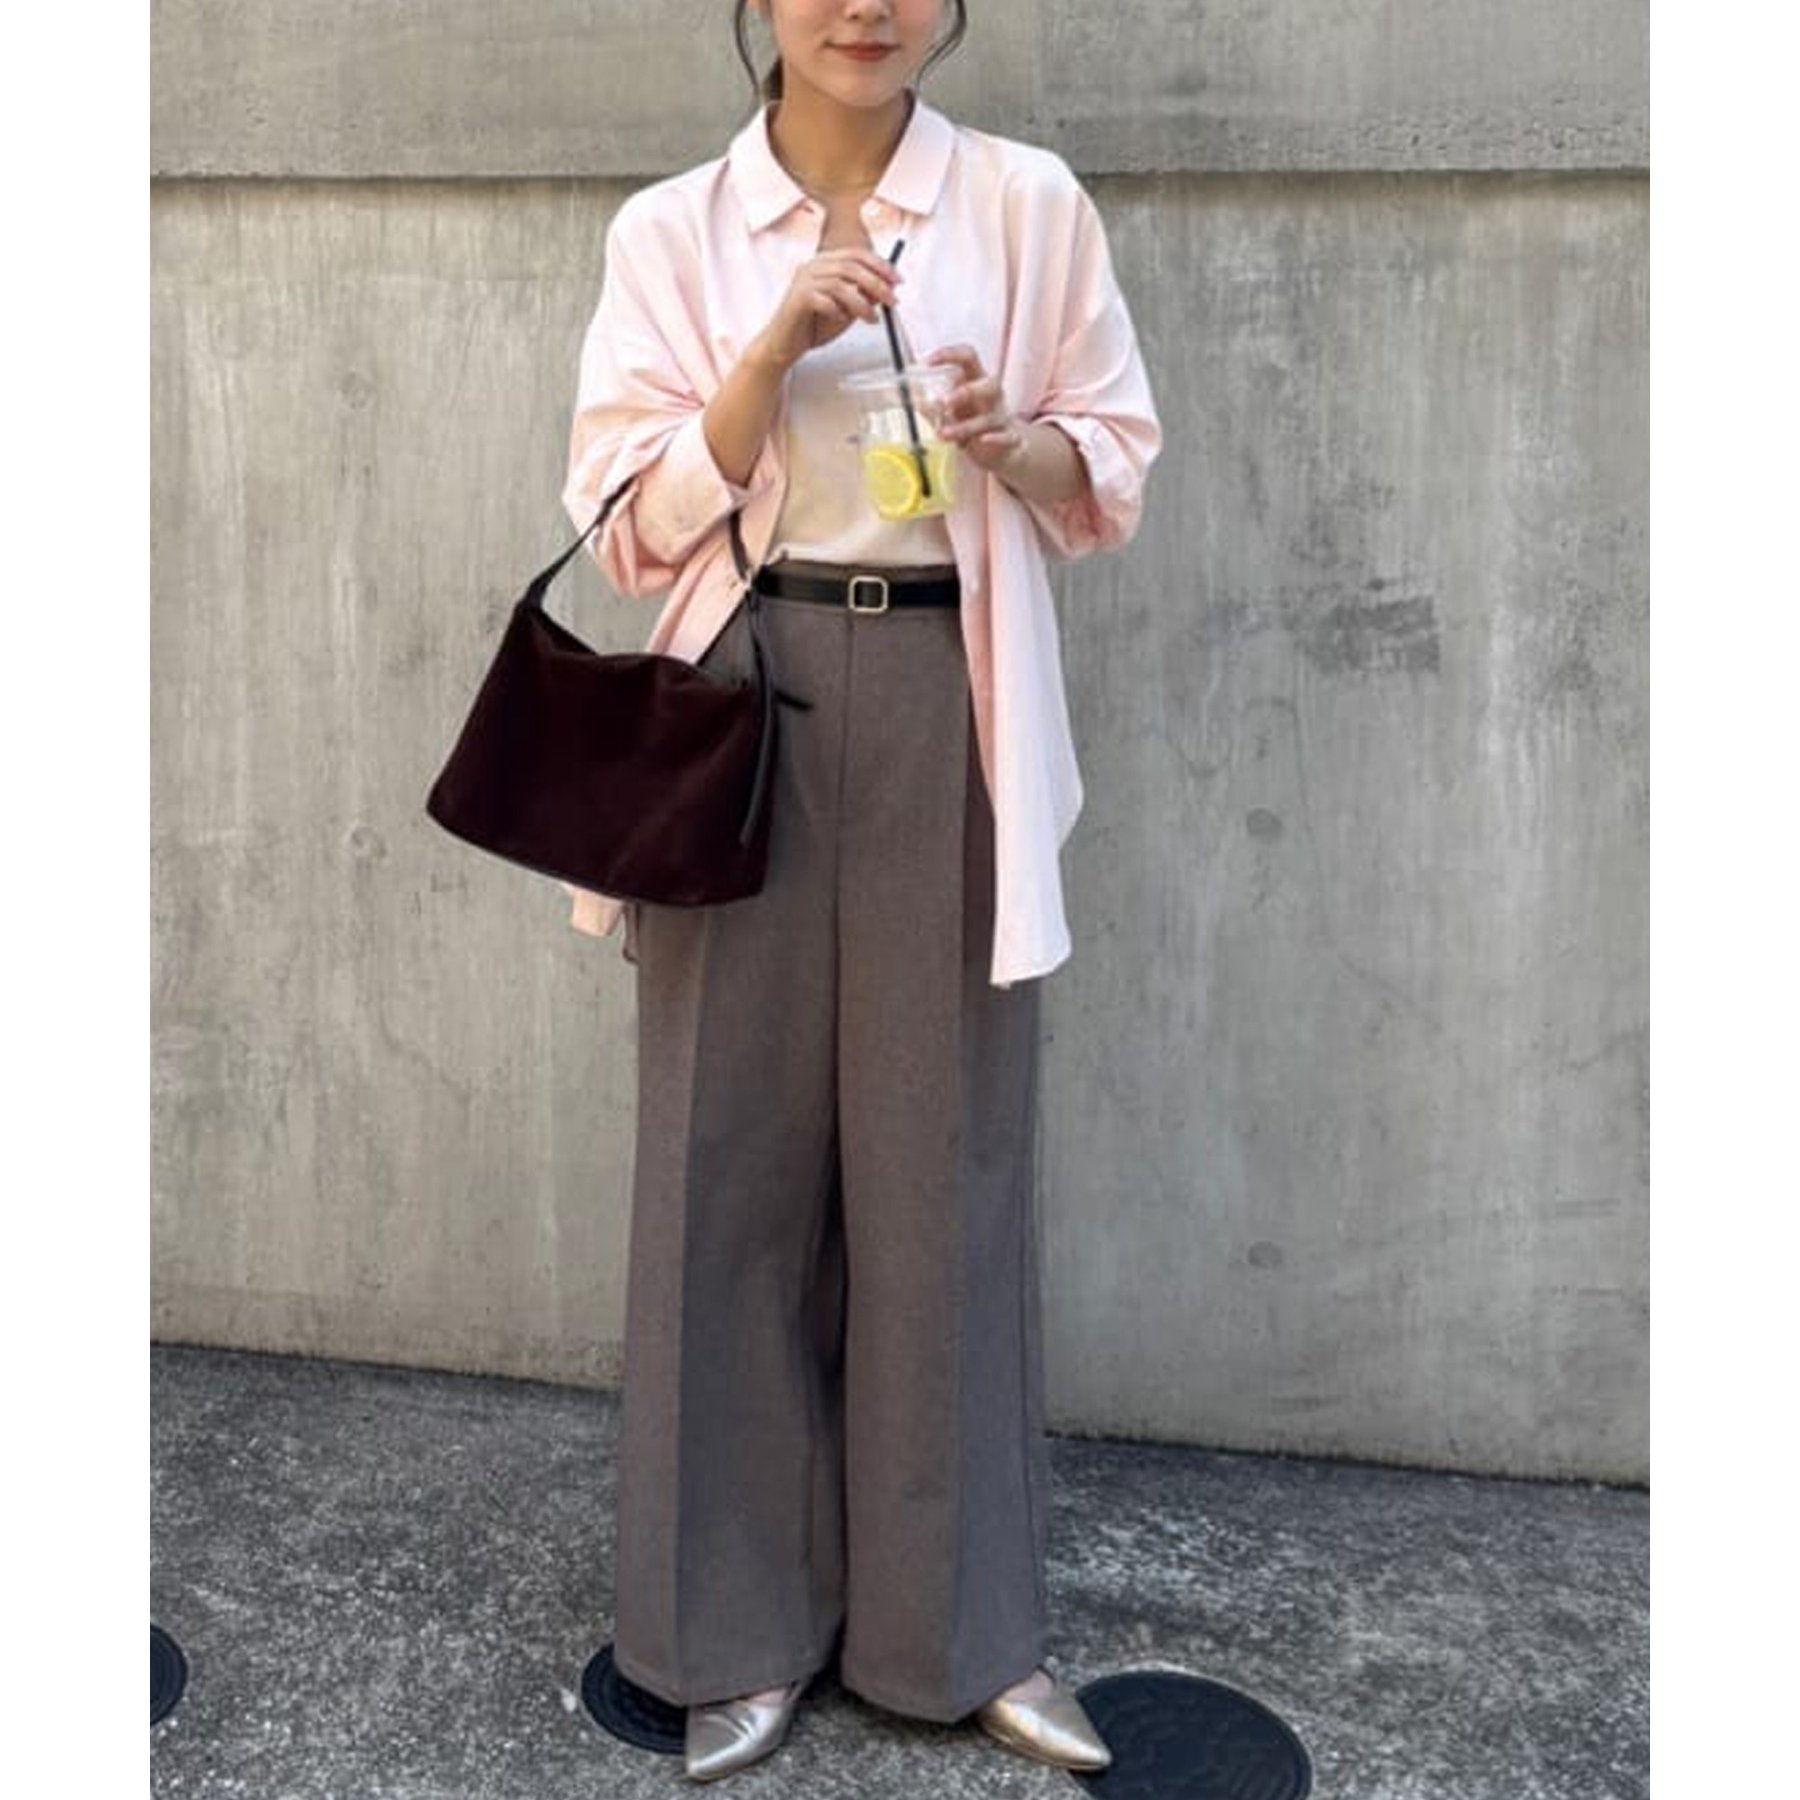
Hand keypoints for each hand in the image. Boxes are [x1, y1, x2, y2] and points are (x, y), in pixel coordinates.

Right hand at [755, 249, 904, 369]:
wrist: (785, 344)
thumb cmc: (813, 325)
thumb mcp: (846, 309)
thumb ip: (862, 297)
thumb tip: (885, 290)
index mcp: (825, 262)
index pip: (856, 254)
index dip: (880, 264)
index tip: (898, 280)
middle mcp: (813, 266)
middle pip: (850, 265)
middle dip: (876, 282)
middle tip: (892, 300)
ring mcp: (803, 280)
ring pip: (839, 283)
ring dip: (860, 302)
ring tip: (871, 318)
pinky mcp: (797, 299)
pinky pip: (823, 299)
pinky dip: (837, 310)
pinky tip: (841, 320)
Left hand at [924, 345, 1025, 475]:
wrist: (1002, 449)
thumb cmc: (973, 423)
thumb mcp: (951, 413)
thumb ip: (932, 407)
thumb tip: (912, 398)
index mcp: (977, 380)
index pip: (969, 357)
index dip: (950, 354)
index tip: (928, 361)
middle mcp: (992, 396)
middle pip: (989, 384)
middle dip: (967, 392)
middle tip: (945, 402)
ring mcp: (1001, 417)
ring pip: (989, 417)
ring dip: (966, 425)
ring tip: (944, 434)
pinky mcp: (1009, 438)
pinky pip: (1007, 437)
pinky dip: (996, 439)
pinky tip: (982, 441)